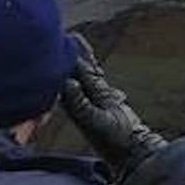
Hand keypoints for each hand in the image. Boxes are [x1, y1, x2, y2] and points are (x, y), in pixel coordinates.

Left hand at [57, 33, 165, 172]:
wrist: (132, 149)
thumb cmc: (112, 139)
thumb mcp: (95, 120)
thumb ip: (80, 103)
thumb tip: (67, 82)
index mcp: (70, 105)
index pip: (60, 80)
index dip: (57, 63)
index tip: (53, 47)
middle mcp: (77, 101)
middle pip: (69, 73)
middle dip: (66, 55)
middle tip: (61, 35)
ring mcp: (91, 98)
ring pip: (83, 72)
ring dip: (79, 55)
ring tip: (73, 37)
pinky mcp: (104, 97)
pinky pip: (96, 77)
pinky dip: (91, 64)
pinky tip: (86, 54)